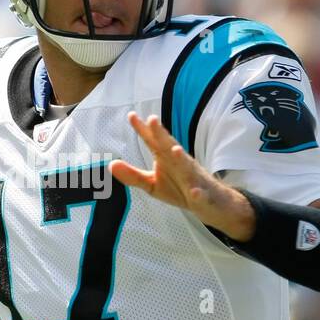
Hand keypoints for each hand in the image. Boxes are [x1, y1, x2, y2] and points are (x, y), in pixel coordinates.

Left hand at [109, 112, 254, 240]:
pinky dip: (198, 192)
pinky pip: (200, 193)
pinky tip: (194, 192)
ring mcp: (192, 178)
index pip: (153, 141)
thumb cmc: (179, 189)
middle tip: (152, 119)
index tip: (131, 115)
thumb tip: (111, 164)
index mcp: (166, 158)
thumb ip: (132, 175)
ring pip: (187, 166)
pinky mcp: (202, 194)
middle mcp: (180, 163)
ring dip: (181, 158)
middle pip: (169, 147)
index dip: (142, 129)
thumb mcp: (152, 184)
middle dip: (162, 134)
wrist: (209, 204)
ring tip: (175, 150)